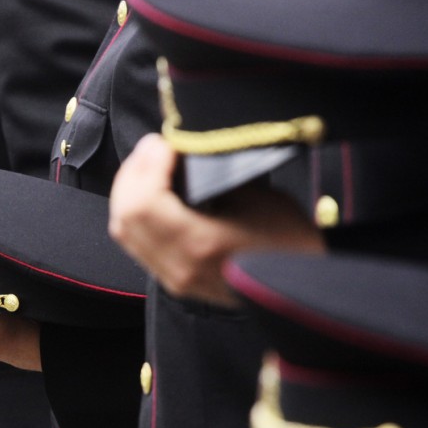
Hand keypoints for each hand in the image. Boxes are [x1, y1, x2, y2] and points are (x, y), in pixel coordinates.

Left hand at [109, 134, 323, 305]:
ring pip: (124, 231)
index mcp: (200, 245)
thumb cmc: (290, 240)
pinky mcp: (175, 280)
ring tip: (148, 164)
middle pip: (125, 216)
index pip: (143, 202)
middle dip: (133, 173)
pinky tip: (151, 192)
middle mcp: (179, 266)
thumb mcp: (257, 197)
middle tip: (152, 147)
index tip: (165, 142)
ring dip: (129, 192)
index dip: (147, 165)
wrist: (303, 284)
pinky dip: (135, 213)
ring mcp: (174, 278)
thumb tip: (180, 154)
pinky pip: (137, 243)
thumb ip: (210, 176)